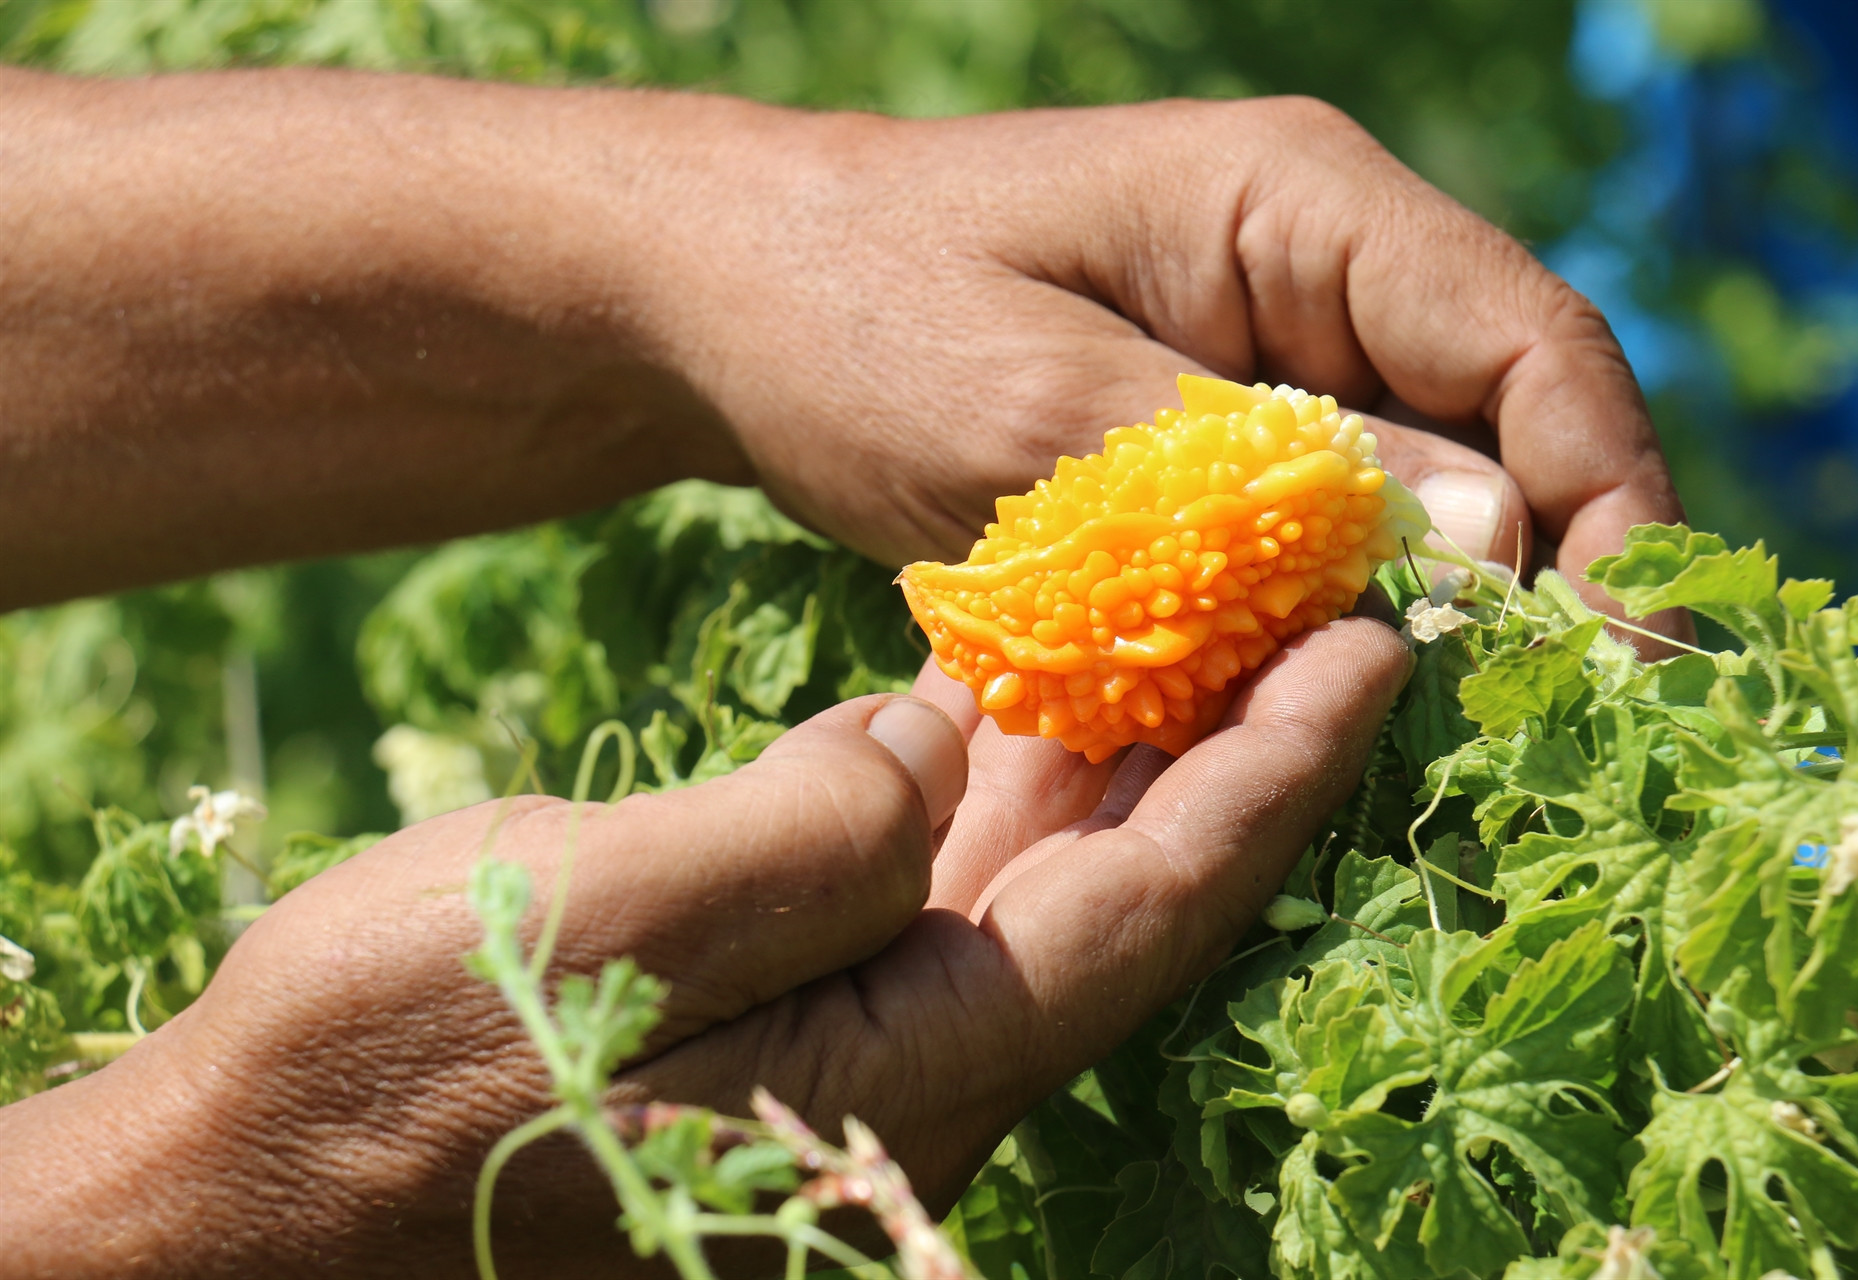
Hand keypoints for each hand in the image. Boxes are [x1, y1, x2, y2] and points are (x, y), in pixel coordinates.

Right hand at [0, 618, 1409, 1276]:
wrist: (256, 1200)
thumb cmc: (397, 1068)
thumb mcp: (598, 920)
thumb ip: (802, 836)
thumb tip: (934, 740)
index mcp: (905, 1063)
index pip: (1153, 908)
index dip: (1277, 776)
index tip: (1374, 649)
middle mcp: (914, 1062)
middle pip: (1127, 890)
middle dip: (1230, 745)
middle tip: (1318, 599)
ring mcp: (849, 1039)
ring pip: (1035, 876)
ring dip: (1115, 747)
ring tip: (1195, 609)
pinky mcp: (780, 1005)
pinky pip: (931, 876)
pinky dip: (983, 776)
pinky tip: (1005, 684)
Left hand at [662, 98, 1684, 633]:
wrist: (725, 309)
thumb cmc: (858, 319)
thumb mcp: (1042, 412)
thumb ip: (1257, 478)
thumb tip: (1496, 538)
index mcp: (1300, 205)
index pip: (1530, 341)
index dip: (1608, 498)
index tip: (1624, 654)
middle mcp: (1316, 266)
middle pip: (1506, 419)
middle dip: (1540, 573)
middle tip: (1557, 733)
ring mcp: (1267, 351)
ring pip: (1418, 487)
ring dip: (1436, 610)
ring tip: (1453, 737)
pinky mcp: (1211, 431)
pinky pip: (1319, 527)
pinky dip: (1331, 613)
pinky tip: (1325, 703)